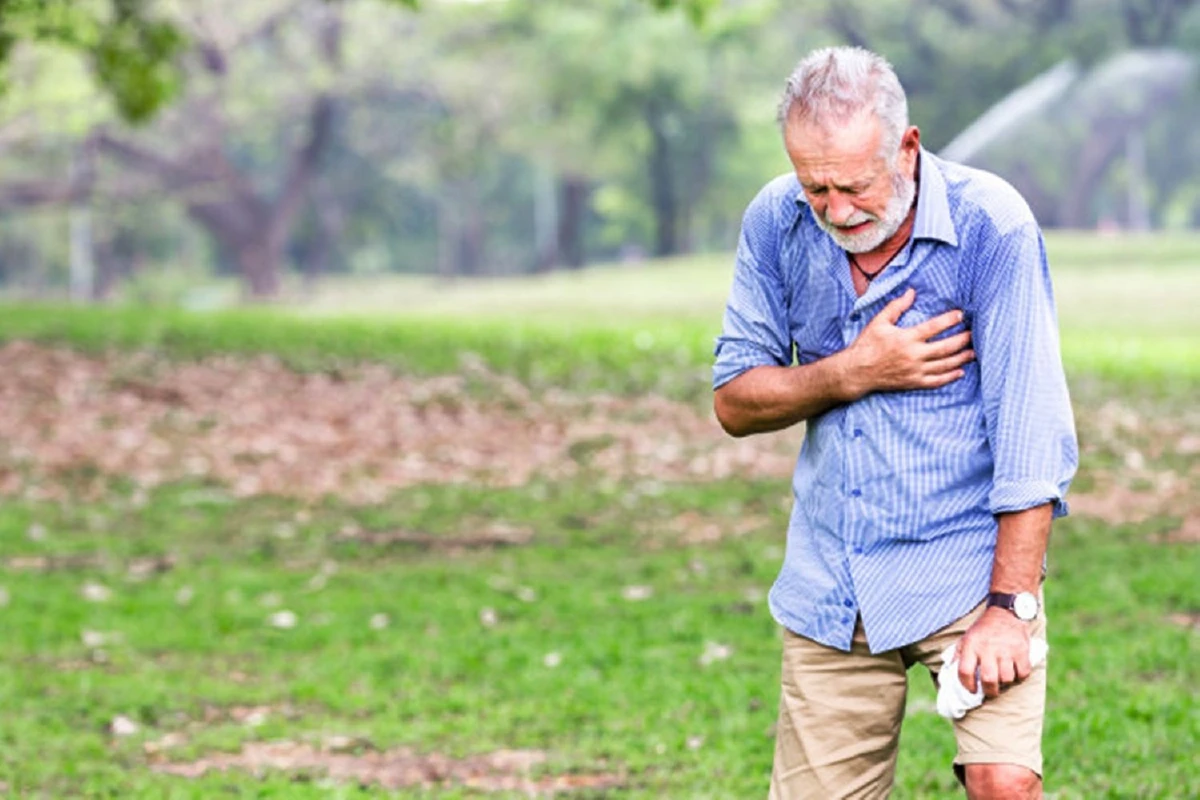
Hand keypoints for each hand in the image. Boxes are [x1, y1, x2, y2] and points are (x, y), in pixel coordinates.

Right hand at [845, 288, 973, 394]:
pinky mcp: (914, 382)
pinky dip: (950, 377)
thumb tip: (911, 292)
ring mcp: (915, 371)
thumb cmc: (866, 345)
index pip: (934, 327)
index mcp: (906, 338)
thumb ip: (896, 307)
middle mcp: (914, 355)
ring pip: (945, 365)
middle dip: (962, 340)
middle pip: (945, 347)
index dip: (950, 320)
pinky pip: (936, 381)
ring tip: (973, 352)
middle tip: (972, 334)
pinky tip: (960, 372)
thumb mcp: (878, 322)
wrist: (857, 372)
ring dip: (961, 358)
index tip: (961, 315)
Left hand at [956, 606, 1032, 697]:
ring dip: (1005, 683)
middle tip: (990, 691)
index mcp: (971, 645)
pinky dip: (1020, 676)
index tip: (972, 690)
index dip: (967, 685)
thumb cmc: (983, 629)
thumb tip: (951, 671)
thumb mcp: (966, 637)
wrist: (1006, 612)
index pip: (964, 671)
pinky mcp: (1022, 650)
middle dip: (989, 691)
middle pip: (988, 679)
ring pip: (1006, 678)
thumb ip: (958, 654)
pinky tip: (1015, 671)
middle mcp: (988, 648)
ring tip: (1003, 679)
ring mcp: (1006, 650)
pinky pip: (1023, 673)